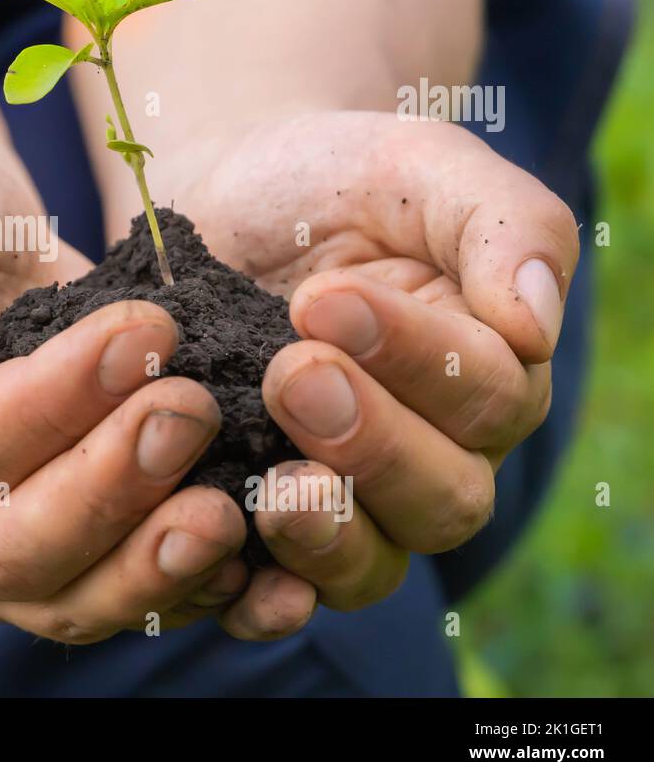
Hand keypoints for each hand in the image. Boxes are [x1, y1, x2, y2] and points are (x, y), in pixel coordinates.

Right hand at [0, 139, 310, 641]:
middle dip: (112, 483)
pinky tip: (252, 561)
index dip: (49, 405)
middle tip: (195, 407)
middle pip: (9, 546)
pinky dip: (183, 590)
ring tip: (232, 507)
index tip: (139, 334)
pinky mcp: (47, 562)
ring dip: (153, 563)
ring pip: (64, 599)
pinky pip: (113, 598)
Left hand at [157, 110, 575, 627]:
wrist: (225, 203)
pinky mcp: (264, 514)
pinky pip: (283, 587)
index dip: (412, 358)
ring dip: (330, 534)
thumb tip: (536, 321)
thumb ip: (500, 224)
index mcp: (484, 369)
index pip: (483, 394)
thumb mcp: (418, 166)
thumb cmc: (333, 181)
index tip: (322, 298)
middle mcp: (432, 449)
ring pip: (374, 561)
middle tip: (292, 374)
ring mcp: (350, 495)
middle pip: (443, 498)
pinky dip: (263, 595)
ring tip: (272, 485)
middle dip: (372, 443)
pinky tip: (231, 566)